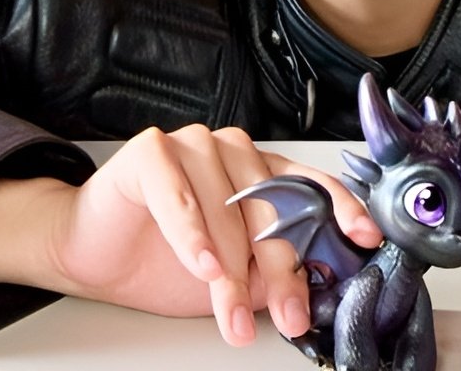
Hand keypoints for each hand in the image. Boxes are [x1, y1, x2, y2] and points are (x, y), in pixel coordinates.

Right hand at [0, 124, 380, 345]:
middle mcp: (231, 152)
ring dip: (232, 268)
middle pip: (273, 205)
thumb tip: (322, 289)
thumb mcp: (236, 278)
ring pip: (228, 207)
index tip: (365, 239)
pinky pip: (179, 194)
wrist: (95, 257)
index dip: (343, 211)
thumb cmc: (163, 262)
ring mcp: (191, 145)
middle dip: (283, 270)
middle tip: (289, 316)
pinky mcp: (150, 151)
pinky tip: (201, 266)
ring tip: (228, 314)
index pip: (314, 185)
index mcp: (260, 172)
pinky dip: (192, 234)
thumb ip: (275, 274)